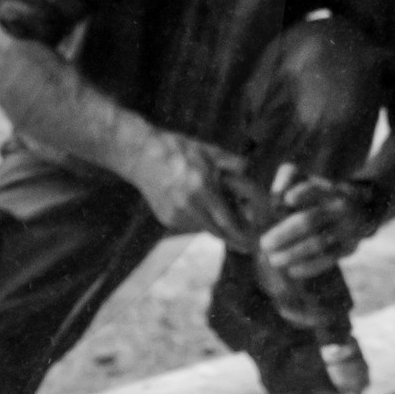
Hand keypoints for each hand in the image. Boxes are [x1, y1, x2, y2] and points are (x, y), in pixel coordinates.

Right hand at [130, 130, 264, 248]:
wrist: (140, 155)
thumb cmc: (177, 150)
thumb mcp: (208, 150)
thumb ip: (233, 163)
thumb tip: (252, 173)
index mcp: (201, 188)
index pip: (227, 221)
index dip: (242, 235)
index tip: (254, 243)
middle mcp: (188, 205)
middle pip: (218, 232)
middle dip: (234, 238)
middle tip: (247, 244)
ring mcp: (175, 214)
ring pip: (204, 228)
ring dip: (215, 225)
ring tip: (214, 208)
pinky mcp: (166, 218)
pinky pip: (190, 225)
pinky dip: (198, 219)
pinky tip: (193, 203)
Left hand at [259, 164, 381, 278]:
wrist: (359, 208)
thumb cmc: (317, 193)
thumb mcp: (303, 178)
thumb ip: (287, 177)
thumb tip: (276, 197)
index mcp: (326, 189)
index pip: (313, 188)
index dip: (301, 193)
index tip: (287, 200)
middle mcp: (339, 208)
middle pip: (309, 221)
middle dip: (284, 234)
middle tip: (264, 244)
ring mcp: (347, 229)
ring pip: (318, 243)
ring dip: (293, 254)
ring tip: (273, 259)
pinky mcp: (349, 247)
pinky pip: (329, 259)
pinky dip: (309, 266)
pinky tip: (292, 270)